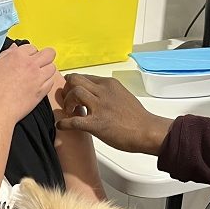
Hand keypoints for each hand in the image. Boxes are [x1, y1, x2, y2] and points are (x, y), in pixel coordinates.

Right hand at [0, 43, 56, 122]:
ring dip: (47, 70)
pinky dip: (47, 82)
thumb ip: (6, 54)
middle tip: (38, 64)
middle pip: (49, 53)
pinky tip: (38, 86)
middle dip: (45, 57)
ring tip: (38, 76)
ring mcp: (39, 77)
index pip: (32, 47)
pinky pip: (51, 81)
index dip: (29, 53)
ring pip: (52, 67)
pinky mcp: (43, 90)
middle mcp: (31, 64)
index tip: (26, 60)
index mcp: (18, 55)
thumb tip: (15, 48)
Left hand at [56, 74, 171, 154]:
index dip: (74, 83)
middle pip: (76, 80)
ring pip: (74, 93)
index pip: (85, 77)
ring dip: (67, 102)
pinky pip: (74, 121)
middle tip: (67, 98)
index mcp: (109, 84)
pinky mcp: (96, 124)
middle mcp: (103, 92)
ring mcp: (100, 107)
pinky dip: (64, 123)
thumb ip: (107, 93)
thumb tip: (95, 97)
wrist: (147, 131)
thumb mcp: (122, 95)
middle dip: (67, 88)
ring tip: (69, 111)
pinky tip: (62, 126)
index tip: (70, 90)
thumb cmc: (137, 117)